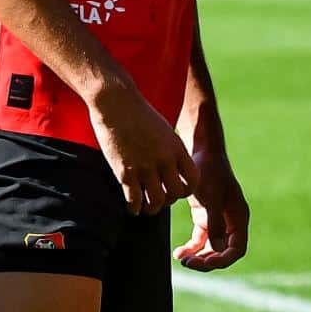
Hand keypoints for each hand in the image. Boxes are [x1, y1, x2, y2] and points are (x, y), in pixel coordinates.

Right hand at [88, 78, 197, 214]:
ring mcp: (145, 167)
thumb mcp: (165, 131)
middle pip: (176, 194)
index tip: (176, 189)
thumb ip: (171, 150)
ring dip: (152, 208)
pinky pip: (134, 200)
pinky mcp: (125, 172)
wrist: (117, 103)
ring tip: (146, 207)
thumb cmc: (140, 115)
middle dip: (169, 201)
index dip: (186, 190)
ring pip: (156, 202)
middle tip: (160, 200)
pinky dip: (134, 208)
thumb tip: (173, 169)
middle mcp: (164, 160)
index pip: (193, 180)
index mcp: (177, 149)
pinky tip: (132, 207)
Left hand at [176, 143, 249, 270]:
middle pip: (223, 252)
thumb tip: (217, 249)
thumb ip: (215, 224)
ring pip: (211, 249)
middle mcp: (231, 222)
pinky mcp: (205, 218)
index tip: (206, 262)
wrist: (201, 152)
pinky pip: (200, 241)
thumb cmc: (210, 171)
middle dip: (208, 261)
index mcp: (239, 217)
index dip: (223, 260)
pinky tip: (179, 252)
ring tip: (182, 259)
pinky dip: (191, 248)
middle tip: (189, 263)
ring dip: (198, 257)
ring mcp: (218, 221)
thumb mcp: (212, 197)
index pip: (237, 249)